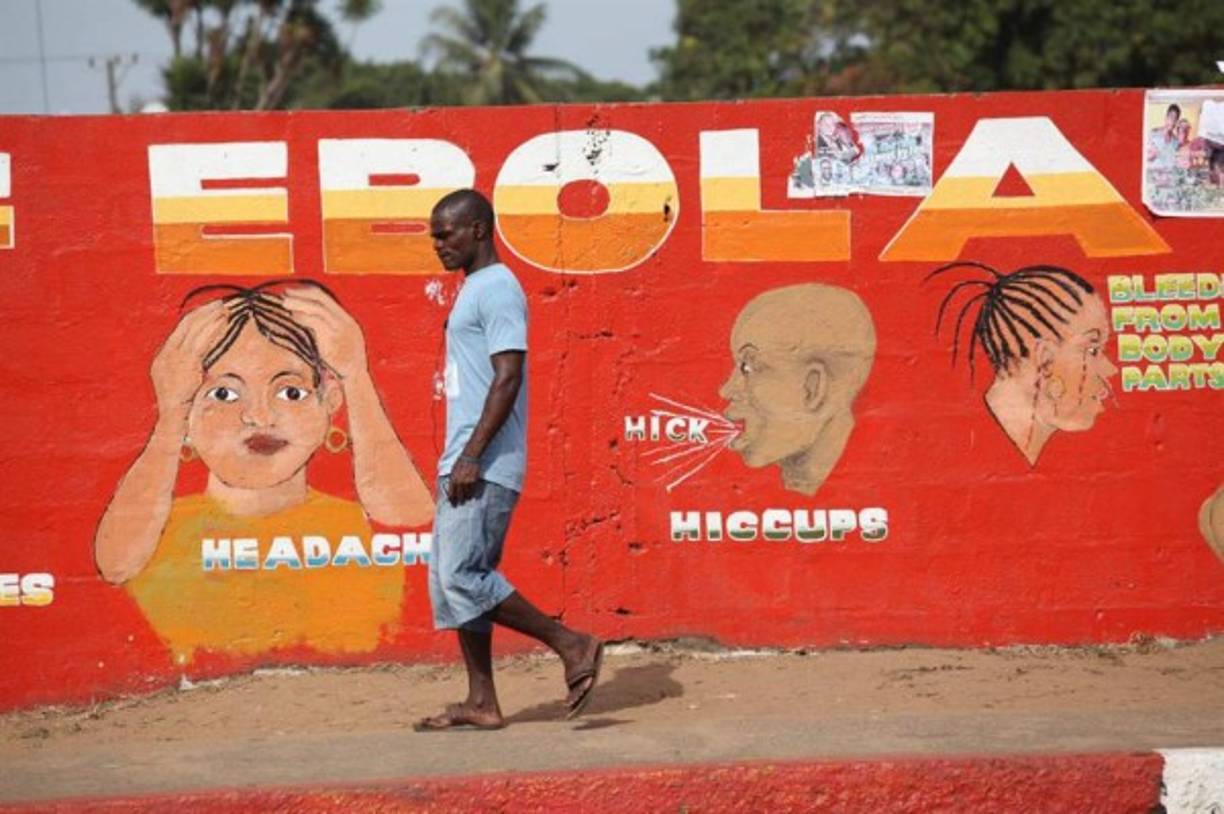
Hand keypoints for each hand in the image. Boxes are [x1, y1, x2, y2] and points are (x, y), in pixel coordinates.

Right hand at [150, 301, 228, 419]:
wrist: (174, 418)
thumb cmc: (182, 405)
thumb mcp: (182, 382)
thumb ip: (190, 367)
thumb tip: (203, 358)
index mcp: (163, 357)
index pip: (180, 330)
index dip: (196, 317)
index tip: (210, 309)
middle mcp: (166, 354)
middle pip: (186, 325)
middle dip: (204, 312)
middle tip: (220, 303)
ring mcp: (174, 358)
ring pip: (194, 329)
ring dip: (211, 317)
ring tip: (224, 308)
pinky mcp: (185, 363)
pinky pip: (201, 341)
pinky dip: (213, 329)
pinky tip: (223, 321)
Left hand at [281, 287, 367, 379]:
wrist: (355, 378)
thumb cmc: (344, 364)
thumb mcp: (338, 343)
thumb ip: (326, 331)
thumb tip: (303, 319)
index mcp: (347, 321)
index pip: (326, 299)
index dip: (307, 293)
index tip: (293, 293)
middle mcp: (346, 321)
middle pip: (322, 299)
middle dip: (301, 294)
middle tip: (285, 294)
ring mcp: (341, 329)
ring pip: (318, 308)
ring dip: (299, 303)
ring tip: (284, 303)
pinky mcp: (334, 338)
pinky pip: (316, 322)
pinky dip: (303, 317)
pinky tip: (293, 317)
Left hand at [447, 458, 480, 505]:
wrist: (469, 457)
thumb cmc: (459, 462)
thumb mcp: (453, 471)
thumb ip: (452, 479)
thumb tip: (450, 487)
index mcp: (452, 480)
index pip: (451, 493)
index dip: (452, 499)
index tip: (452, 503)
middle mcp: (459, 482)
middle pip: (458, 495)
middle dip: (458, 501)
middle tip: (458, 504)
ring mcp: (467, 482)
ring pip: (466, 494)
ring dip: (466, 498)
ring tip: (466, 500)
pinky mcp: (474, 481)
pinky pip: (473, 490)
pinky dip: (472, 494)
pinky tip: (472, 496)